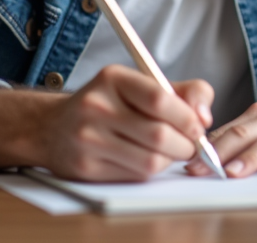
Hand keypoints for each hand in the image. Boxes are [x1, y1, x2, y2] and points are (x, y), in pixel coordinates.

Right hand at [0, 64, 212, 180]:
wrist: (51, 127)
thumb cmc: (107, 104)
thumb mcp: (140, 84)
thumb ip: (181, 92)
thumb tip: (205, 115)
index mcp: (113, 78)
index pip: (159, 98)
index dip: (187, 116)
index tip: (199, 124)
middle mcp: (96, 106)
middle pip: (159, 135)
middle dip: (185, 145)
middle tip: (191, 144)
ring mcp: (88, 139)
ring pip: (150, 162)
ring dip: (169, 160)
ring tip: (169, 151)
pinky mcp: (86, 167)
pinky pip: (134, 176)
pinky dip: (149, 171)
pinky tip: (145, 159)